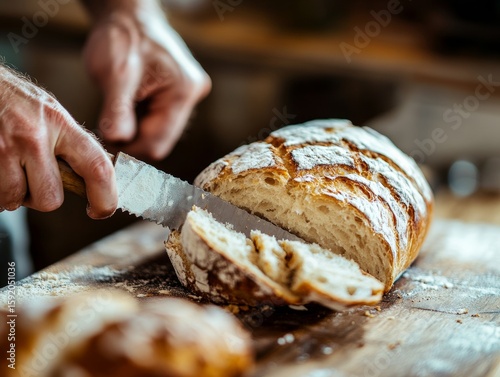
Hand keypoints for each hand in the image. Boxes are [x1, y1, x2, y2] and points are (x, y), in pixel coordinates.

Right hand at [0, 65, 116, 218]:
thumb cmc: (14, 100)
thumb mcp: (51, 113)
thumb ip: (72, 144)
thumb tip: (99, 178)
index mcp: (61, 124)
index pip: (97, 167)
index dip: (105, 197)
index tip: (102, 210)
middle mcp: (34, 135)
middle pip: (51, 198)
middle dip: (42, 197)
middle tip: (35, 180)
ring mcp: (4, 147)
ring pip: (16, 199)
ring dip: (13, 193)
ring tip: (10, 169)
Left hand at [83, 0, 210, 160]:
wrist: (129, 15)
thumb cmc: (122, 36)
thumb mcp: (115, 73)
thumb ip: (117, 109)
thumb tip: (117, 140)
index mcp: (183, 92)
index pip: (158, 144)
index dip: (131, 148)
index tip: (107, 143)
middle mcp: (192, 95)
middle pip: (161, 140)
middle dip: (134, 138)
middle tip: (109, 126)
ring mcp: (188, 95)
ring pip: (160, 131)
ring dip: (136, 128)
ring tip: (118, 108)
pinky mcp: (180, 94)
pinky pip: (160, 120)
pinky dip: (141, 119)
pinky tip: (128, 104)